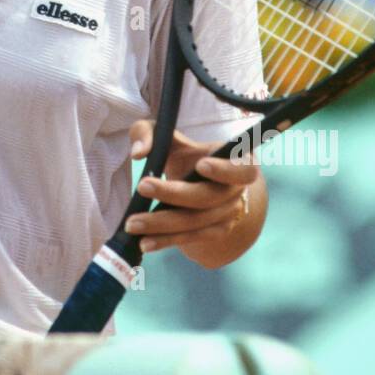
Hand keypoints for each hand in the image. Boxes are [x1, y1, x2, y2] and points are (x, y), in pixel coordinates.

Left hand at [124, 119, 262, 267]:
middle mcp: (236, 191)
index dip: (224, 169)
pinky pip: (190, 238)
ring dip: (162, 224)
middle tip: (142, 186)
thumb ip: (149, 133)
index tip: (200, 165)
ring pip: (195, 222)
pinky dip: (166, 240)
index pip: (242, 168)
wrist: (202, 183)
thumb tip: (138, 153)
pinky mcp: (214, 233)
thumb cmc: (186, 155)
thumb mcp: (168, 137)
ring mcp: (227, 215)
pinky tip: (144, 242)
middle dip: (173, 193)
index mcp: (237, 162)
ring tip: (132, 224)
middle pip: (208, 197)